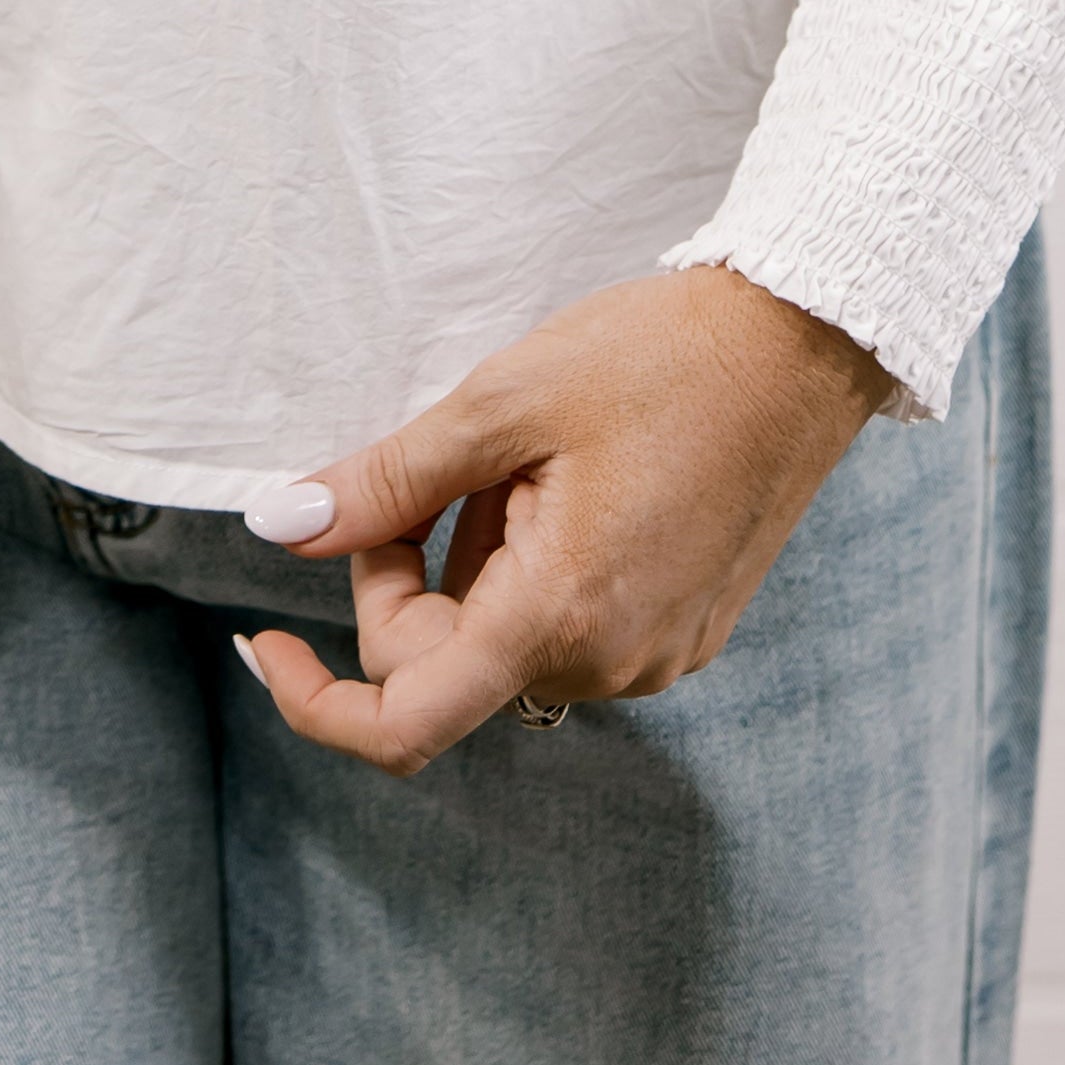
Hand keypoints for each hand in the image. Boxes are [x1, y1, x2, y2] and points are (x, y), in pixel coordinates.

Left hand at [231, 263, 894, 773]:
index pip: (404, 723)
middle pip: (446, 665)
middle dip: (406, 575)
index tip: (261, 639)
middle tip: (433, 466)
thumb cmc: (657, 356)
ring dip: (477, 564)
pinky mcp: (684, 631)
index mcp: (560, 618)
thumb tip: (278, 524)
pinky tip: (571, 479)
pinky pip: (566, 628)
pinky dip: (533, 568)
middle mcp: (611, 665)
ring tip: (526, 459)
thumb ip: (385, 480)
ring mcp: (656, 656)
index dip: (313, 700)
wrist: (803, 341)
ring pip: (505, 643)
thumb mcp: (501, 401)